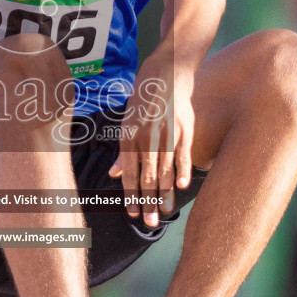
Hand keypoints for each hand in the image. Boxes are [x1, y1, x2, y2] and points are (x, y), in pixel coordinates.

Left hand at [109, 58, 195, 227]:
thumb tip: (113, 174)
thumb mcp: (126, 121)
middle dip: (148, 202)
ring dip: (165, 194)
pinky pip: (183, 154)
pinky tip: (181, 187)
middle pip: (147, 177)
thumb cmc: (143, 99)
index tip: (134, 215)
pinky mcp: (184, 129)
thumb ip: (122, 151)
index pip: (129, 174)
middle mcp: (145, 138)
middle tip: (150, 223)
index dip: (131, 196)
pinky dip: (182, 171)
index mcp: (128, 137)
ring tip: (165, 213)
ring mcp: (166, 134)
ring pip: (165, 170)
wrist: (166, 73)